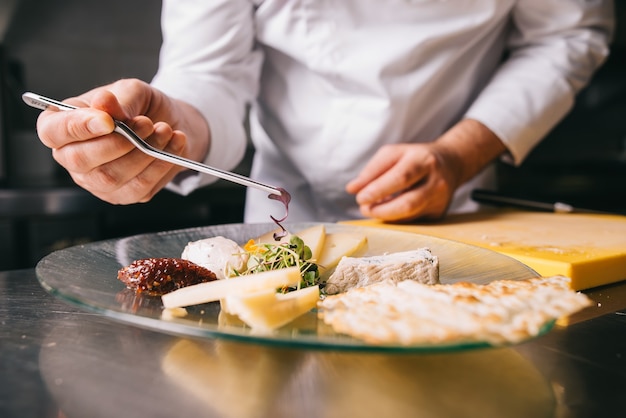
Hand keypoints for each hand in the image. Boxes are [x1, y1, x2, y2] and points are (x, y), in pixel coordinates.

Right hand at [35, 79, 208, 203]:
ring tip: (165, 130)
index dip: (77, 128)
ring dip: (144, 153)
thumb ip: (118, 99)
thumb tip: (104, 103)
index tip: (107, 121)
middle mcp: (73, 158)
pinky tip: (174, 145)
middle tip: (147, 123)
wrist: (170, 125)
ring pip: (112, 177)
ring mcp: (97, 181)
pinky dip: (161, 165)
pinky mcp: (124, 195)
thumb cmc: (141, 107)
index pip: (53, 132)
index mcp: (62, 126)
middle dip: (118, 142)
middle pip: (80, 160)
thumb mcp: (131, 92)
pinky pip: (139, 187)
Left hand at [346, 119, 506, 221]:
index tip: (360, 197)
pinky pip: (412, 220)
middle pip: (408, 202)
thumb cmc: (415, 157)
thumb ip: (372, 170)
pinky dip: (395, 217)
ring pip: (409, 215)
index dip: (378, 190)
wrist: (452, 163)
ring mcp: (440, 200)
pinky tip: (386, 210)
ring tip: (371, 209)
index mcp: (424, 160)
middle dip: (381, 209)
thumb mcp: (393, 154)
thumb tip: (352, 189)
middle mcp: (436, 181)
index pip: (400, 178)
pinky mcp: (439, 213)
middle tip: (364, 208)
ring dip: (385, 215)